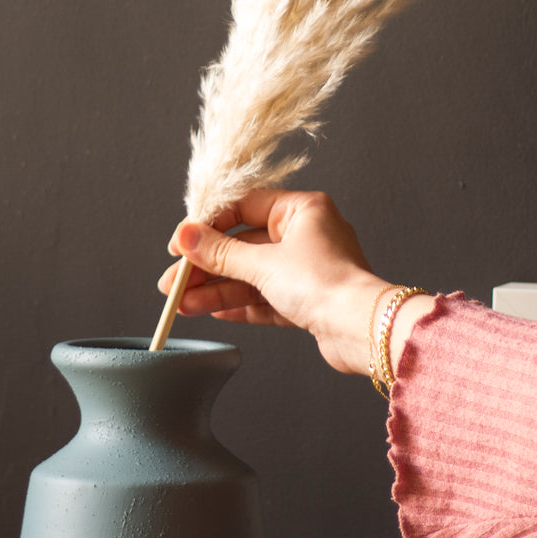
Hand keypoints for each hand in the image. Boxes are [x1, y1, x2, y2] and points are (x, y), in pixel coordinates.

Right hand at [157, 189, 426, 376]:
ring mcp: (307, 269)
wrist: (363, 330)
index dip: (207, 226)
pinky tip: (211, 310)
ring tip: (183, 303)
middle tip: (174, 282)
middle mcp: (306, 235)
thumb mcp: (263, 263)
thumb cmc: (326, 284)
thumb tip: (186, 235)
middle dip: (206, 267)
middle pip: (242, 246)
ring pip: (250, 275)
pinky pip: (264, 298)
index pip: (243, 207)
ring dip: (215, 289)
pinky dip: (238, 304)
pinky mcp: (307, 300)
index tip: (181, 244)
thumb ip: (220, 251)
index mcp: (302, 210)